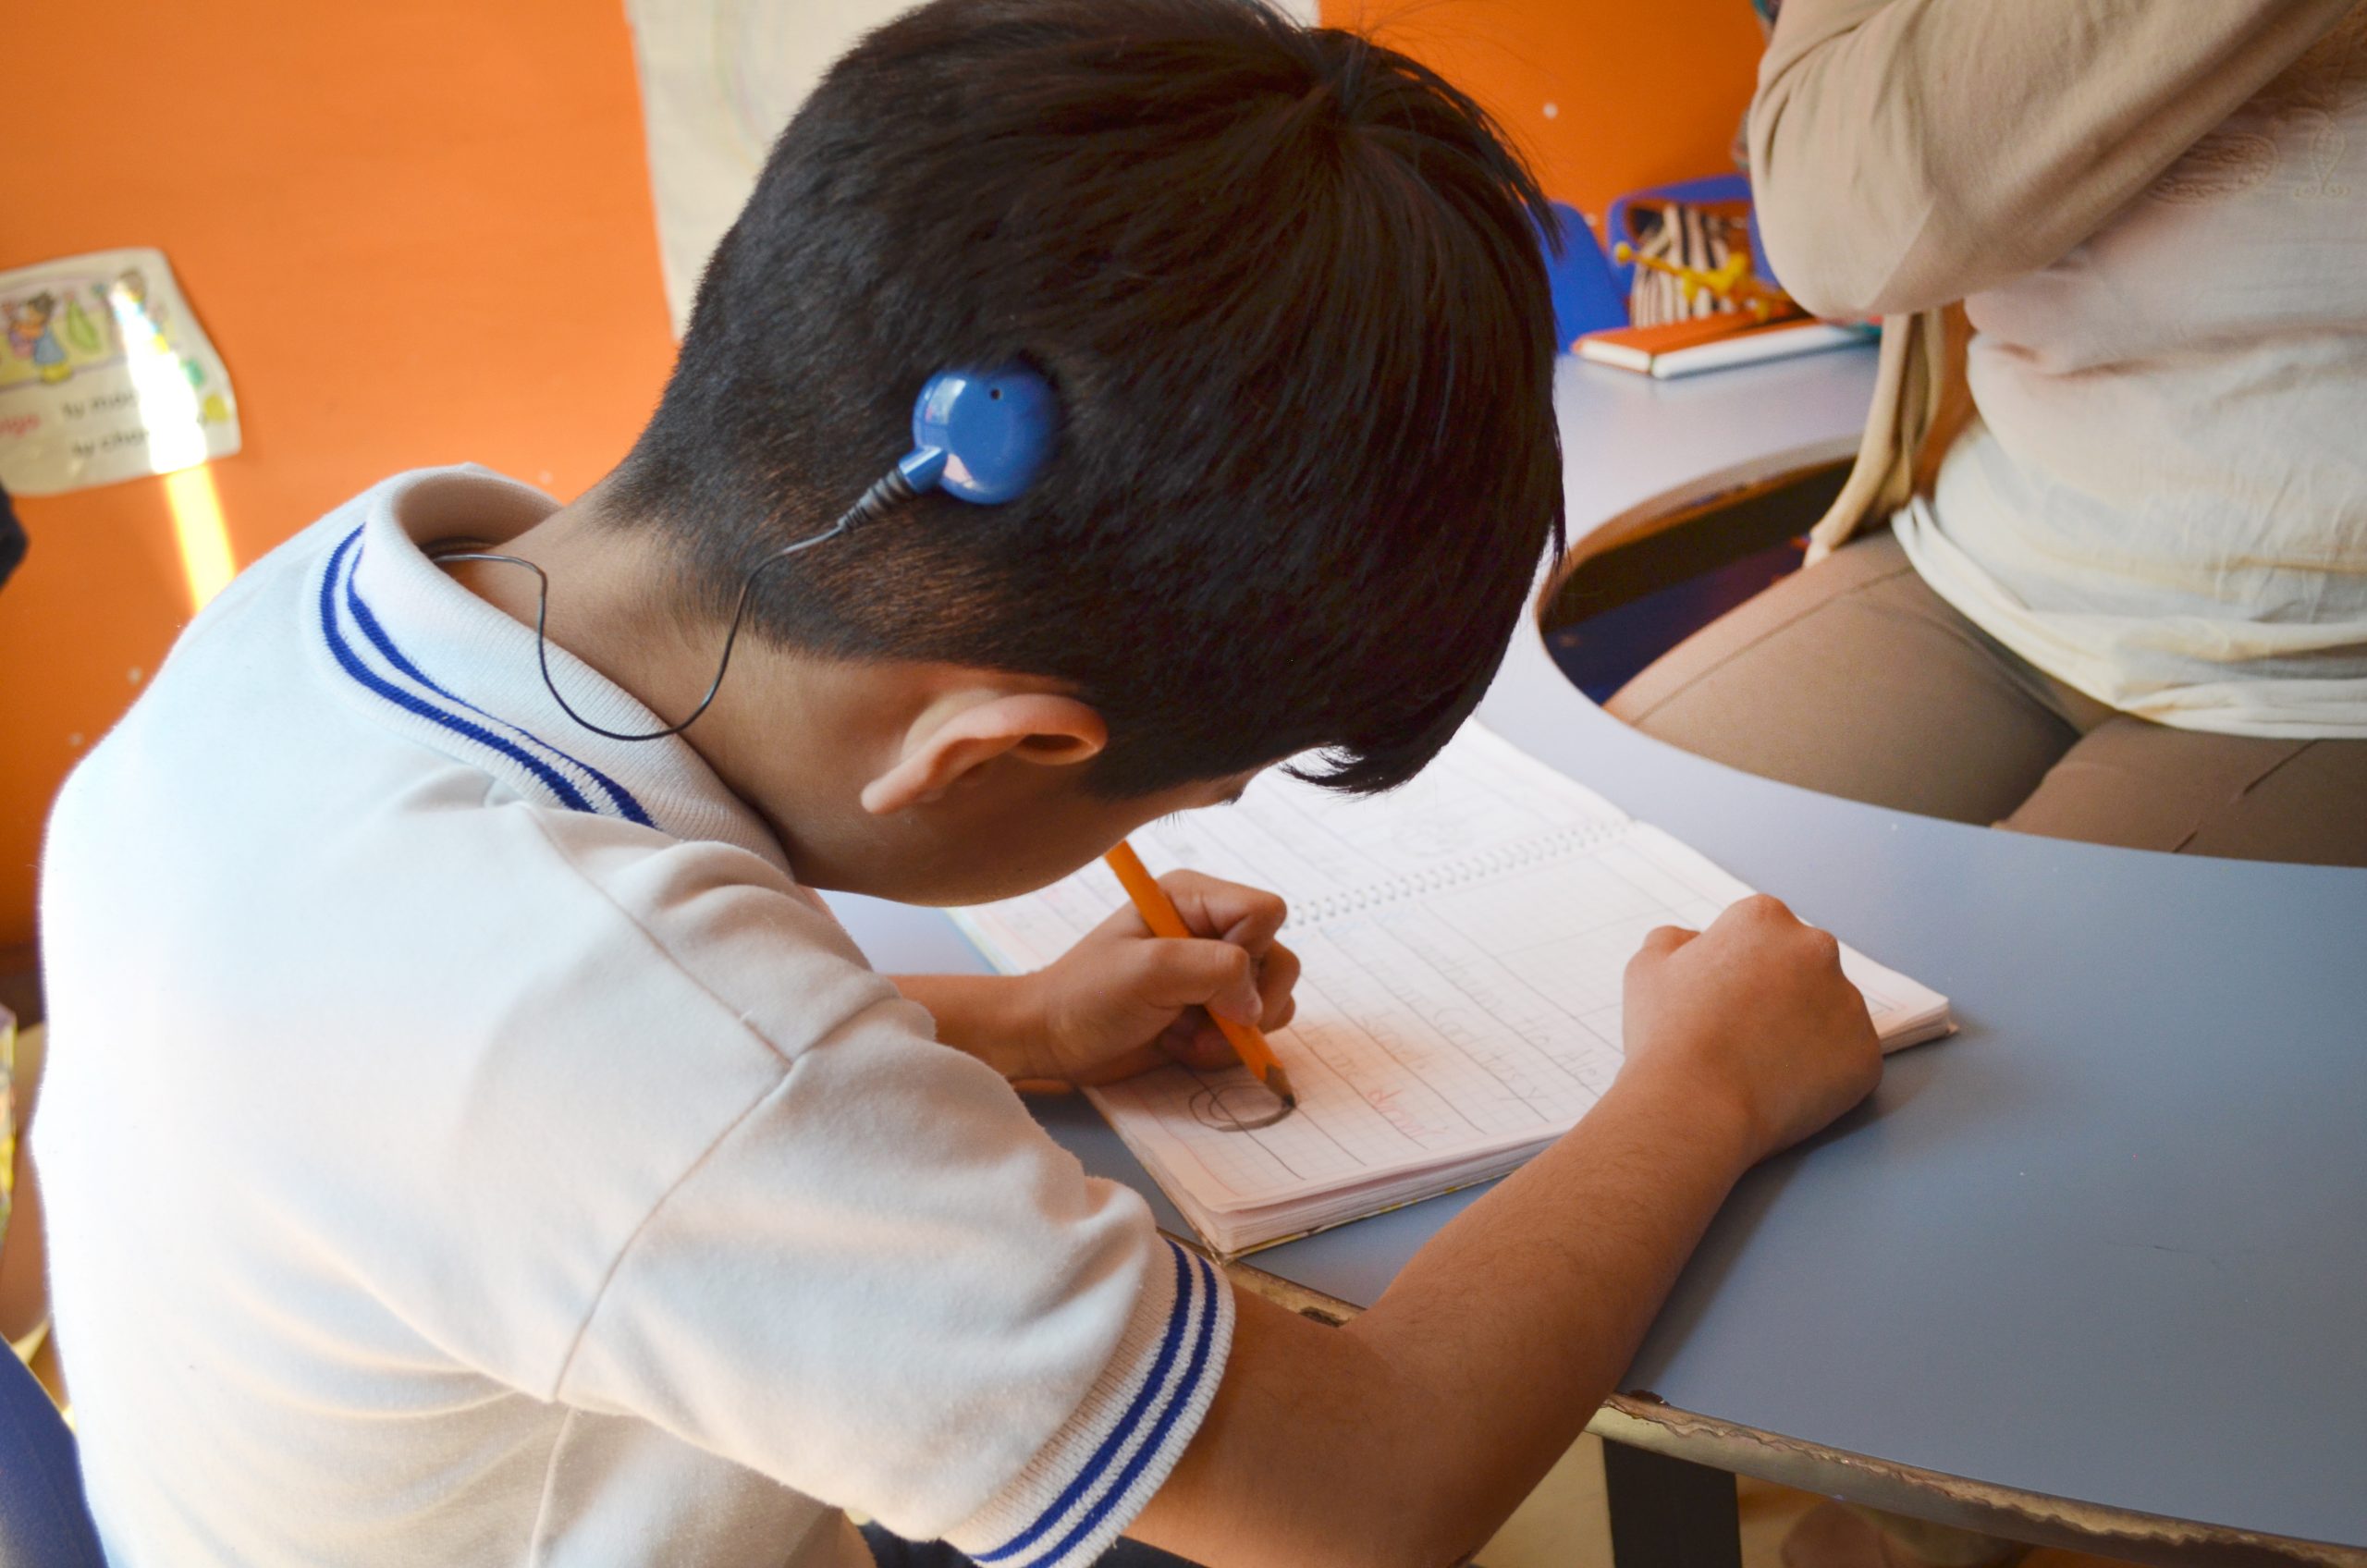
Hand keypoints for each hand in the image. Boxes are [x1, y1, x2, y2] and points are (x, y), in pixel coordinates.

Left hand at [1020, 871, 1299, 1086]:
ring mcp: (1213, 972)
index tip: (1205, 980)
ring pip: (1273, 999)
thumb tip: (1256, 1003)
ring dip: (1234, 1032)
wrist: (1053, 1040)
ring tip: (1185, 1034)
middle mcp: (1210, 929)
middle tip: (1201, 1018)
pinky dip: (1223, 1048)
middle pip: (1280, 959)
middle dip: (1248, 1002)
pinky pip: (1253, 1030)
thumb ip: (1216, 971)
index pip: (1267, 911)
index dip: (1249, 951)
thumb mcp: (1149, 971)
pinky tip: (1180, 1043)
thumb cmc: (1089, 996)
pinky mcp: (1212, 1010)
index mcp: (1193, 898)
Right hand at [1618, 894, 1881, 1165]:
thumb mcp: (1647, 968)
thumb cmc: (1668, 1037)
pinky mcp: (1866, 1054)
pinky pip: (1847, 1058)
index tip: (1721, 997)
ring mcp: (1848, 1003)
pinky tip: (1783, 1086)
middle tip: (1742, 1031)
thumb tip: (1694, 943)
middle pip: (1802, 964)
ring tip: (1760, 1063)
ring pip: (1829, 1010)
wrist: (1696, 1106)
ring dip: (1804, 1028)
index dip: (1737, 966)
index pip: (1760, 932)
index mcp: (1764, 919)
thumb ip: (1674, 941)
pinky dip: (1823, 1071)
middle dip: (1779, 990)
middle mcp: (1816, 949)